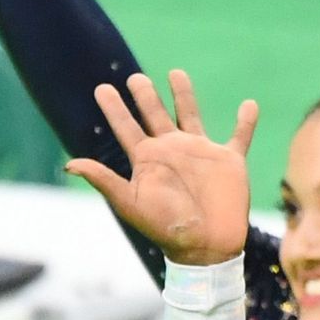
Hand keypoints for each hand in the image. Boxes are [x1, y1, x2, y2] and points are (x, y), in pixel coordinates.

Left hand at [67, 71, 258, 268]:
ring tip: (175, 73)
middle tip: (134, 77)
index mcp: (148, 159)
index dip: (114, 109)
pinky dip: (246, 121)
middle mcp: (172, 151)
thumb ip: (103, 180)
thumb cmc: (165, 227)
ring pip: (190, 115)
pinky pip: (239, 136)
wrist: (205, 246)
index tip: (102, 88)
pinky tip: (250, 104)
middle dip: (145, 95)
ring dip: (183, 95)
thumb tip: (70, 164)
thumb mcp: (129, 203)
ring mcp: (201, 153)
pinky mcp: (229, 161)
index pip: (126, 127)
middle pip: (155, 114)